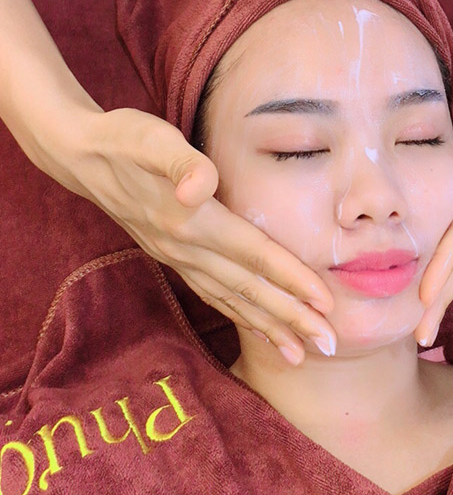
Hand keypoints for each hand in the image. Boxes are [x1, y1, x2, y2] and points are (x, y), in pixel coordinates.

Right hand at [46, 106, 336, 364]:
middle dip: (291, 318)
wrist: (81, 156)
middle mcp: (186, 248)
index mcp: (193, 220)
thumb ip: (181, 162)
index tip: (327, 304)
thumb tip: (200, 186)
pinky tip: (256, 327)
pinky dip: (238, 315)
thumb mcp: (151, 139)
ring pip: (231, 300)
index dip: (292, 279)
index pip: (254, 254)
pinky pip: (211, 295)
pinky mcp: (172, 258)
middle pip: (249, 288)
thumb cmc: (125, 139)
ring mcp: (177, 258)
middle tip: (330, 344)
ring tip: (300, 354)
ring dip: (268, 328)